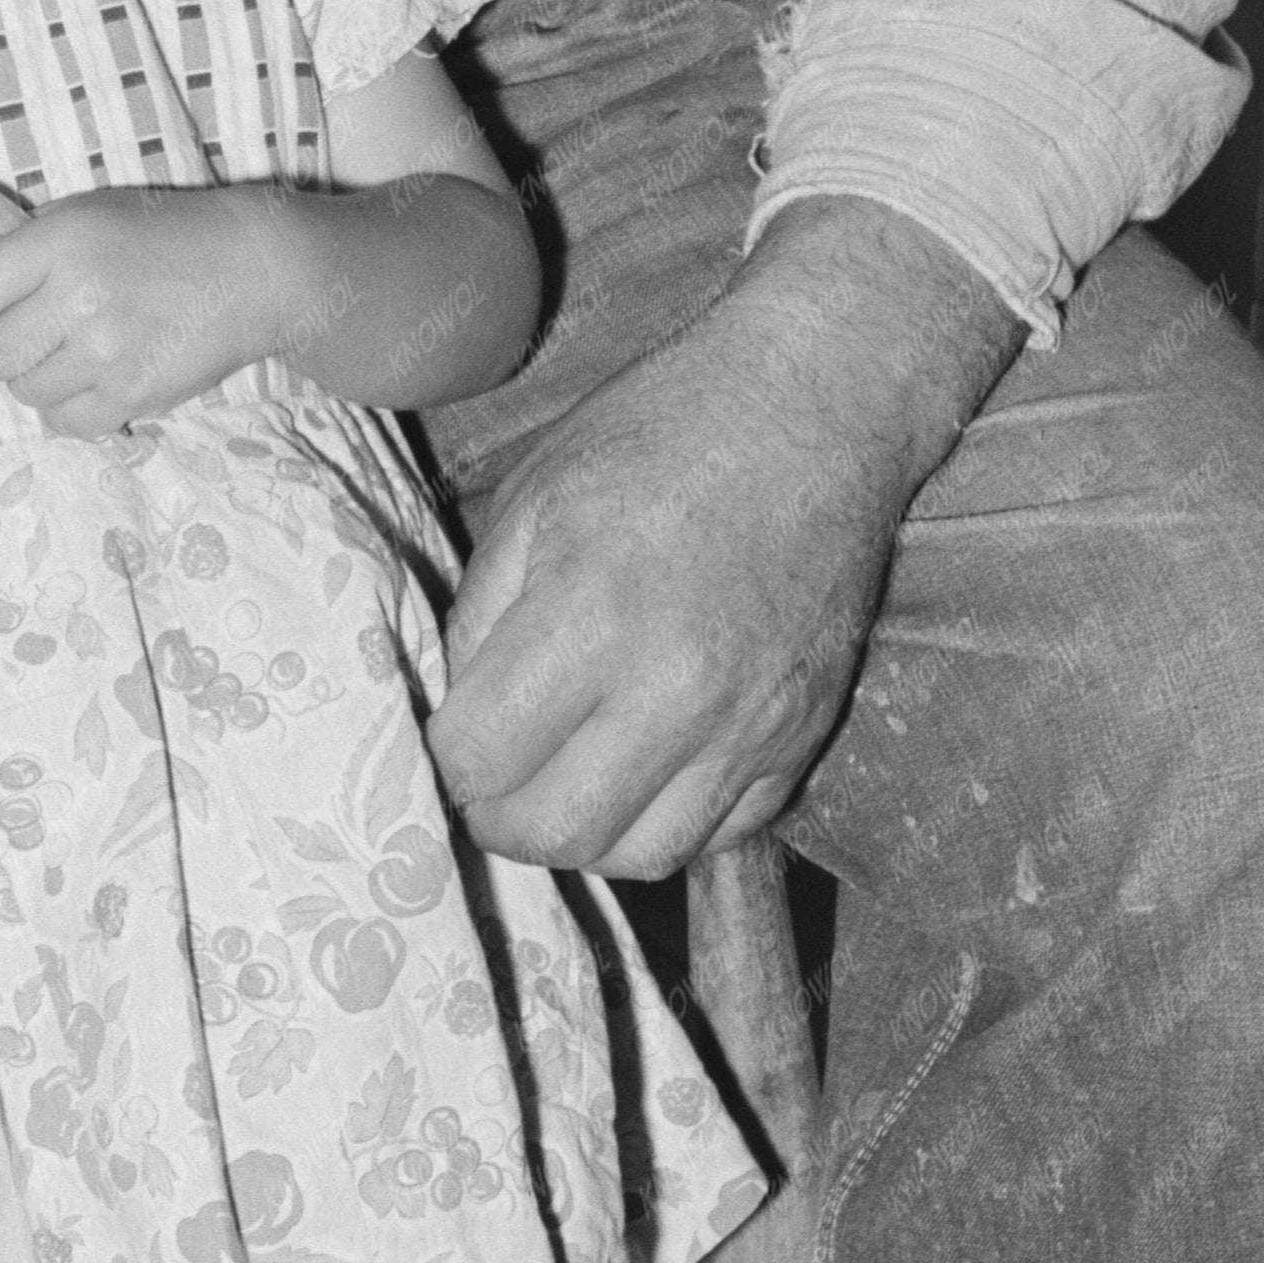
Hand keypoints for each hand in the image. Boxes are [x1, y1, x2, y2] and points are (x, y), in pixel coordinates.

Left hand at [0, 172, 278, 436]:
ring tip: (66, 350)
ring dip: (35, 375)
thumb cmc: (163, 233)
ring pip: (23, 392)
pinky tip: (87, 379)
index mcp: (59, 244)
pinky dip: (67, 406)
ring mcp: (104, 355)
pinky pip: (64, 422)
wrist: (250, 270)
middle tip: (17, 333)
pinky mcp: (132, 396)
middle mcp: (77, 301)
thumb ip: (24, 244)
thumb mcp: (87, 212)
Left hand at [426, 202, 1021, 872]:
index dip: (445, 754)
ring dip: (584, 832)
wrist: (818, 407)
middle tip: (494, 773)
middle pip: (553, 832)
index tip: (452, 729)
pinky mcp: (803, 736)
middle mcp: (674, 691)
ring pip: (639, 855)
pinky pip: (719, 834)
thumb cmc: (664, 433)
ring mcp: (749, 724)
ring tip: (566, 778)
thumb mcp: (533, 497)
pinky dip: (667, 820)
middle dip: (500, 814)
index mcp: (589, 616)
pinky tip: (643, 767)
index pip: (477, 760)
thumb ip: (479, 617)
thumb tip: (453, 712)